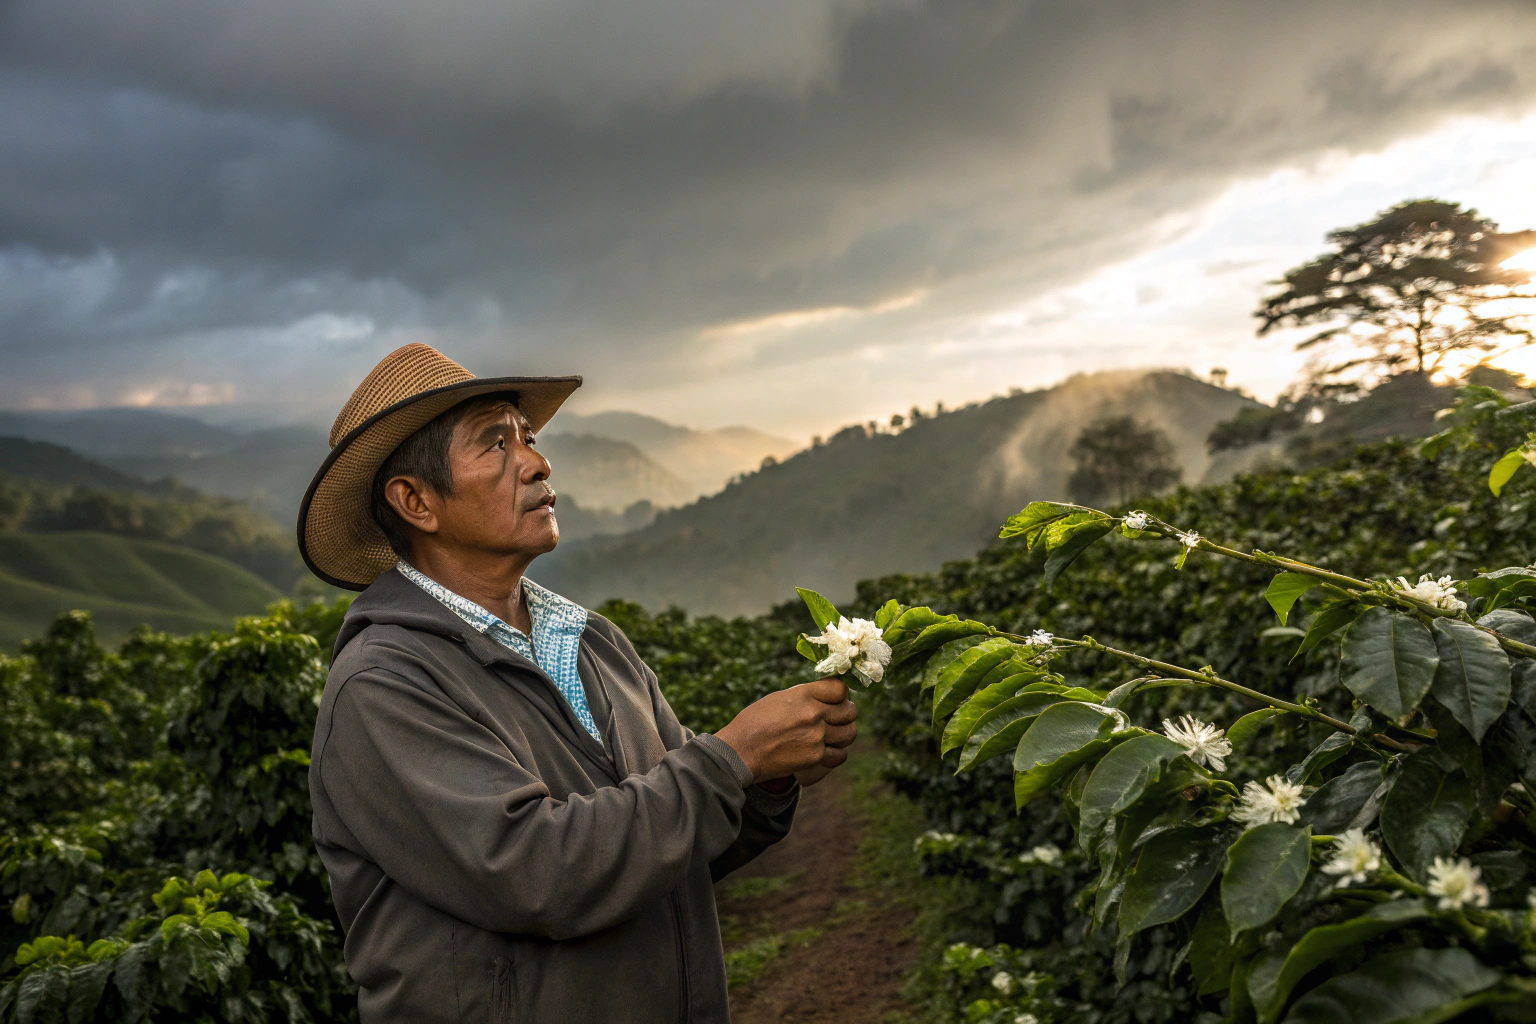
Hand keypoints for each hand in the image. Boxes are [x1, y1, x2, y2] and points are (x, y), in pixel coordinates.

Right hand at [715, 678, 857, 784]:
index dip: (841, 694)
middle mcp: (813, 714)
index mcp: (804, 695)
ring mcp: (816, 737)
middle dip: (846, 714)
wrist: (741, 750)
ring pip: (849, 733)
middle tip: (836, 718)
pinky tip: (827, 750)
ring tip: (833, 734)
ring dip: (844, 733)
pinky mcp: (815, 757)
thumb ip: (806, 697)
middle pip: (850, 711)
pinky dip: (836, 753)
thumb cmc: (755, 722)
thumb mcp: (779, 699)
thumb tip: (827, 698)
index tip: (836, 699)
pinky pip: (840, 754)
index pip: (840, 689)